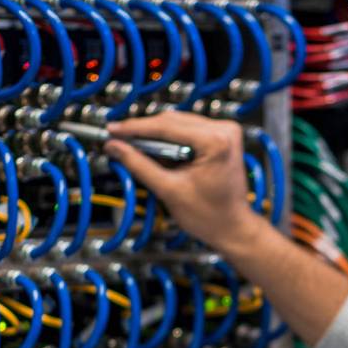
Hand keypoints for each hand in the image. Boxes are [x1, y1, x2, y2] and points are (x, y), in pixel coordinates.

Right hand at [106, 111, 267, 261]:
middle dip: (143, 130)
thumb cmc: (212, 216)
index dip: (134, 128)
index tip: (114, 130)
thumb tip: (116, 147)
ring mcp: (226, 131)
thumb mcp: (169, 190)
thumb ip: (139, 165)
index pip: (166, 126)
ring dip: (155, 133)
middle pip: (172, 120)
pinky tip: (154, 147)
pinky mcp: (223, 136)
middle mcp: (225, 130)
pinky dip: (170, 137)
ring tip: (132, 144)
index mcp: (216, 141)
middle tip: (117, 138)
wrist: (233, 227)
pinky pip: (189, 129)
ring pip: (179, 122)